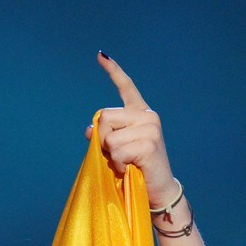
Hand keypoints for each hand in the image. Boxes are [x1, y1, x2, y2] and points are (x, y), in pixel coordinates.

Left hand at [85, 51, 180, 207]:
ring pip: (109, 137)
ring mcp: (150, 128)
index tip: (101, 55)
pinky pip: (117, 151)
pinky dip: (117, 164)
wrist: (158, 190)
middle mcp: (147, 115)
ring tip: (126, 163)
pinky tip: (130, 168)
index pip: (126, 87)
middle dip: (103, 139)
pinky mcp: (149, 143)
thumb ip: (104, 135)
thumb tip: (88, 129)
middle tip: (117, 154)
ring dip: (111, 155)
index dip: (113, 71)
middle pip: (105, 117)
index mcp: (140, 113)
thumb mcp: (117, 148)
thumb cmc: (135, 169)